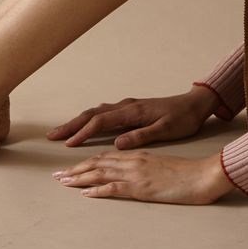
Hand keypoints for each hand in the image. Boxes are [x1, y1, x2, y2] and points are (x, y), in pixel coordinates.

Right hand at [45, 89, 218, 148]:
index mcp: (133, 112)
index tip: (68, 144)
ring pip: (97, 112)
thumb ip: (142, 136)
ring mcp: (128, 106)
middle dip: (72, 125)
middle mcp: (127, 106)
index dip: (83, 133)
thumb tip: (118, 144)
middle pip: (93, 114)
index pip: (101, 122)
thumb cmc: (183, 119)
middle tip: (52, 136)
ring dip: (79, 121)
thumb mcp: (166, 130)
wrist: (195, 104)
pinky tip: (85, 125)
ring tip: (63, 132)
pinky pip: (104, 113)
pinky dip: (90, 119)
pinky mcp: (131, 109)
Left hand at [52, 150, 234, 203]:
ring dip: (79, 178)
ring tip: (62, 182)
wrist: (205, 174)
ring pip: (101, 172)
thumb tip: (130, 175)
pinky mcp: (142, 187)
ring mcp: (137, 173)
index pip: (106, 156)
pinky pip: (114, 187)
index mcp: (138, 155)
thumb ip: (144, 167)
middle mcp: (134, 161)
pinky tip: (85, 194)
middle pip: (98, 162)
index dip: (86, 161)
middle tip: (56, 176)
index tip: (71, 168)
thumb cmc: (188, 173)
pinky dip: (97, 190)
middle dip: (75, 169)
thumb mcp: (162, 166)